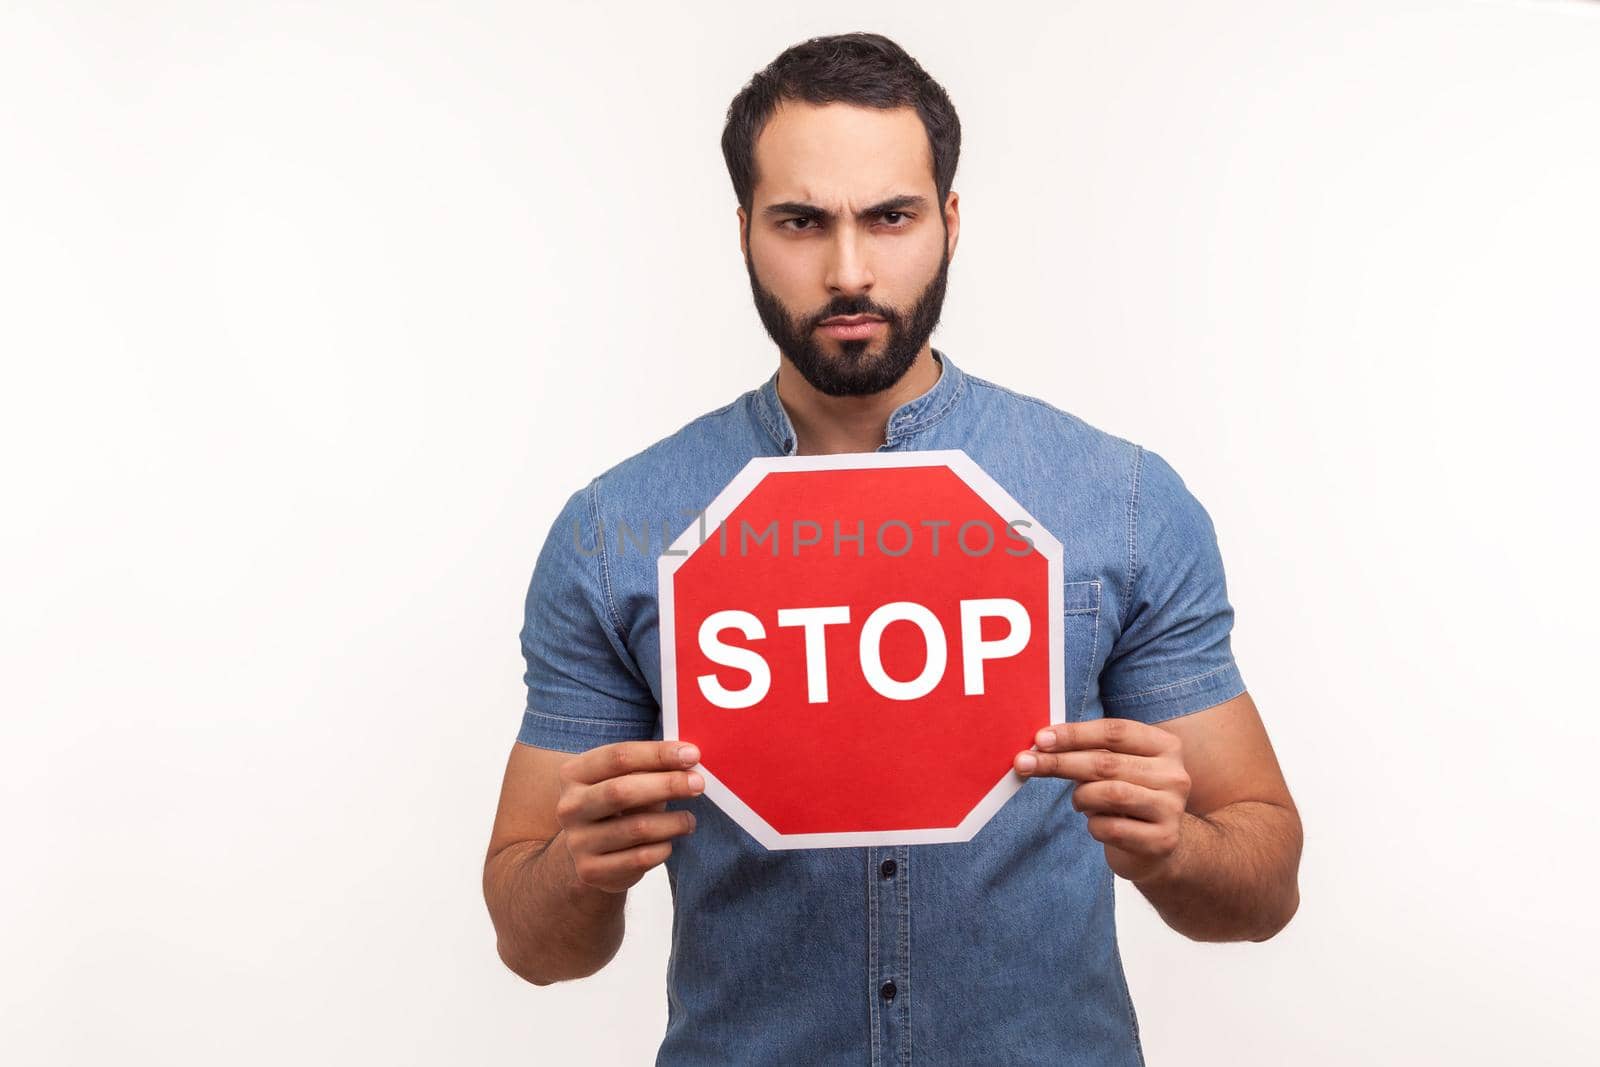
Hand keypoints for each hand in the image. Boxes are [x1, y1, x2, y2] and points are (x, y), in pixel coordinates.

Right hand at [555, 740, 705, 892]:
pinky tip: (668, 842)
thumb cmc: (617, 806)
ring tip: (689, 820)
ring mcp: (577, 841)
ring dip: (672, 822)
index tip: (693, 755)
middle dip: (667, 785)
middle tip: (698, 784)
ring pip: (636, 828)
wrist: (591, 852)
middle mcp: (569, 807)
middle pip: (622, 791)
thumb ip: (649, 768)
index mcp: (574, 774)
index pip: (619, 757)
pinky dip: (663, 848)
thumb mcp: (625, 780)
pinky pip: (640, 858)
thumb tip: (688, 760)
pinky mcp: (591, 871)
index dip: (658, 754)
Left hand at [1013, 719, 1191, 883]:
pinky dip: (1094, 826)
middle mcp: (1175, 774)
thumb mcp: (1116, 768)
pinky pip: (1111, 828)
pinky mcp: (1162, 840)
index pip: (1115, 732)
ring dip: (1081, 798)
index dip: (1074, 734)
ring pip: (1109, 794)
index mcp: (1165, 746)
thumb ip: (1088, 752)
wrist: (1156, 847)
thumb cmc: (1127, 797)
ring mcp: (1172, 809)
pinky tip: (1098, 824)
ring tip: (1079, 802)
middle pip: (1107, 763)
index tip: (1040, 739)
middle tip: (1024, 763)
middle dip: (1060, 763)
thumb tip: (1042, 743)